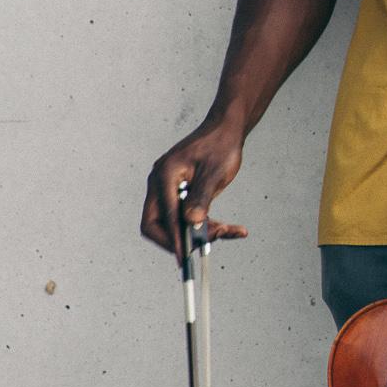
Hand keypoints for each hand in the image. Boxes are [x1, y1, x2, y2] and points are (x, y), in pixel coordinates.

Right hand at [143, 117, 251, 253]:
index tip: (185, 256)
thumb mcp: (215, 172)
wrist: (226, 130)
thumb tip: (191, 222)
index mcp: (164, 176)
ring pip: (173, 223)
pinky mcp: (179, 193)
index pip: (162, 216)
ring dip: (198, 232)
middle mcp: (160, 183)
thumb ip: (202, 197)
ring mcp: (168, 188)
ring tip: (228, 230)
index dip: (174, 238)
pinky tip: (229, 228)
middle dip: (180, 239)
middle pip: (157, 224)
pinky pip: (185, 216)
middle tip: (208, 243)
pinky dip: (204, 224)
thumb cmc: (221, 145)